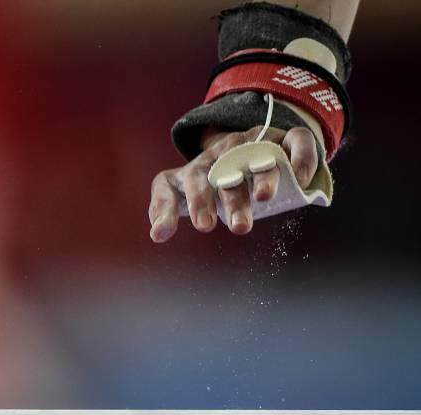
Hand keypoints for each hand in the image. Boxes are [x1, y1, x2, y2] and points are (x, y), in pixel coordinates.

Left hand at [149, 126, 318, 242]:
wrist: (245, 145)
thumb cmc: (211, 180)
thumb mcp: (183, 194)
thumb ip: (165, 212)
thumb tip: (155, 234)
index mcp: (192, 172)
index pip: (169, 185)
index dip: (169, 208)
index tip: (192, 228)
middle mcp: (219, 155)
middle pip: (215, 175)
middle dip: (226, 200)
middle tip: (237, 227)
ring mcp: (251, 143)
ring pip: (255, 156)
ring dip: (260, 176)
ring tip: (263, 198)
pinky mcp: (282, 137)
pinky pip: (296, 140)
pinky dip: (300, 156)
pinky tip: (301, 179)